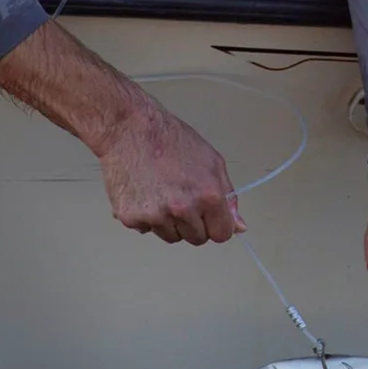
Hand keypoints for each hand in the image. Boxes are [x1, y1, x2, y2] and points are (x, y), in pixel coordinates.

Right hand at [96, 104, 242, 244]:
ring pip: (171, 237)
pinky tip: (144, 193)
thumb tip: (238, 227)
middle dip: (193, 224)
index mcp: (207, 196)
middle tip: (181, 197)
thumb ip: (228, 197)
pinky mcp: (131, 218)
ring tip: (161, 192)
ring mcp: (155, 216)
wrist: (129, 129)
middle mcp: (182, 210)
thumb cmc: (170, 140)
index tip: (208, 215)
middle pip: (197, 239)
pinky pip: (146, 230)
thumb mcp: (211, 162)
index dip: (216, 224)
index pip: (221, 235)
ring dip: (169, 223)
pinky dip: (146, 217)